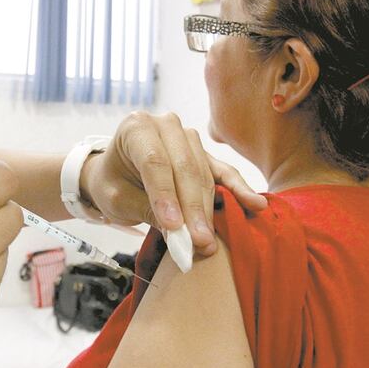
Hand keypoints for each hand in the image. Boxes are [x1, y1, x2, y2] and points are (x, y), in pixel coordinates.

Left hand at [80, 112, 266, 256]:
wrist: (115, 173)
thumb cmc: (112, 183)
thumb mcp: (118, 198)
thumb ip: (148, 210)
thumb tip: (180, 234)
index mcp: (136, 127)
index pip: (155, 162)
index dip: (166, 196)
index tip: (174, 228)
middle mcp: (165, 125)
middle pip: (184, 168)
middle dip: (192, 209)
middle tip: (199, 242)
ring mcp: (187, 136)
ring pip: (203, 173)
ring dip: (208, 209)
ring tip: (210, 241)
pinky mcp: (204, 153)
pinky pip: (223, 171)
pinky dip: (238, 189)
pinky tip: (256, 204)